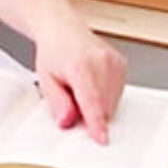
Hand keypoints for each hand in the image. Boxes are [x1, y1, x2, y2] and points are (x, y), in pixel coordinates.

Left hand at [33, 21, 125, 144]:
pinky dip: (105, 96)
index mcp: (80, 66)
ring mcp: (114, 62)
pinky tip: (93, 82)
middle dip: (88, 112)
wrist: (63, 29)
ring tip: (82, 86)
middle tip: (72, 96)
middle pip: (103, 106)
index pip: (91, 101)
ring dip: (98, 104)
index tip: (101, 137)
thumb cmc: (54, 52)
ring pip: (112, 102)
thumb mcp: (46, 80)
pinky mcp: (122, 64)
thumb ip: (57, 103)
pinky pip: (117, 93)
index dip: (96, 123)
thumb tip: (68, 121)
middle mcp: (101, 62)